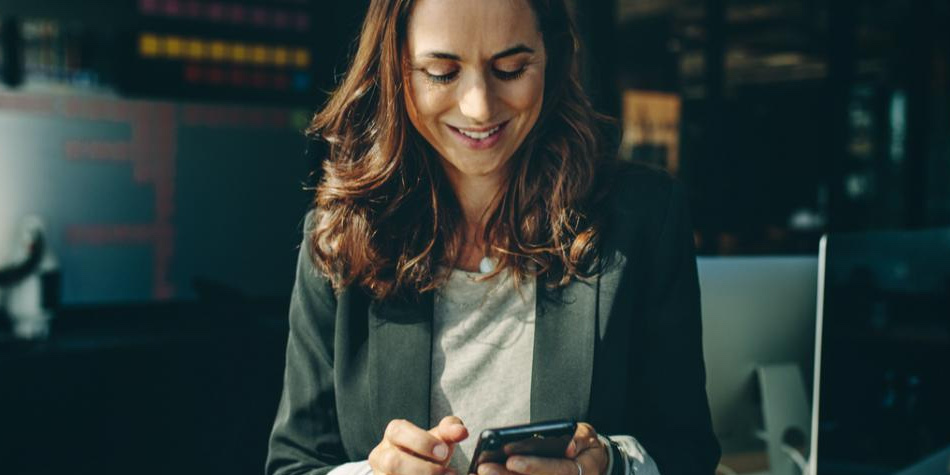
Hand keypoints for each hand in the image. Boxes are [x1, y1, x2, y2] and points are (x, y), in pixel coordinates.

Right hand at [369, 416, 468, 474]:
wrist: (418, 471)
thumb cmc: (428, 452)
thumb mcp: (440, 439)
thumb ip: (451, 431)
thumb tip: (461, 432)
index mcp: (393, 434)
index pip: (399, 431)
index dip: (422, 442)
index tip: (443, 451)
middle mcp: (380, 456)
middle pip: (392, 461)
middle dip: (422, 469)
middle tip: (446, 473)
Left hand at [477, 423, 608, 474]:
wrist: (590, 463)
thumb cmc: (586, 448)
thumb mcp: (588, 437)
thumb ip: (580, 439)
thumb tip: (569, 447)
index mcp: (576, 472)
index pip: (555, 470)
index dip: (533, 466)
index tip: (511, 460)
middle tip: (485, 468)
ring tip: (480, 472)